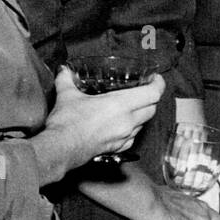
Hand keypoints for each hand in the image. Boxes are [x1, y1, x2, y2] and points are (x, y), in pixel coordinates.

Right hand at [33, 68, 163, 182]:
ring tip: (133, 106)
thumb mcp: (67, 96)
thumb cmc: (67, 123)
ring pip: (144, 123)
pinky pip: (133, 137)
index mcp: (120, 105)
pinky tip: (122, 125)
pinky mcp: (118, 149)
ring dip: (142, 114)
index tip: (155, 78)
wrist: (61, 149)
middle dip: (151, 98)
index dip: (158, 84)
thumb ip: (66, 79)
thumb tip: (63, 70)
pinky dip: (133, 129)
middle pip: (153, 109)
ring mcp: (124, 137)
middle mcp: (127, 122)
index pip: (153, 94)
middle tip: (144, 90)